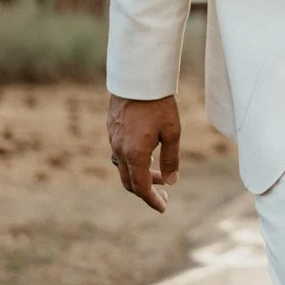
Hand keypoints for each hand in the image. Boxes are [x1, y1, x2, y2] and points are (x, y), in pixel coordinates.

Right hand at [107, 93, 180, 211]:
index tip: (163, 207)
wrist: (138, 77)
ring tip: (158, 174)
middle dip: (146, 191)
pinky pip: (120, 154)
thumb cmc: (158, 103)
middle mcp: (119, 150)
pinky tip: (147, 155)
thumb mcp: (172, 132)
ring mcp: (113, 139)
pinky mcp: (112, 129)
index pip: (141, 187)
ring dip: (140, 175)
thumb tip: (171, 181)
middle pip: (129, 181)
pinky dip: (133, 162)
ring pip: (124, 168)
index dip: (152, 200)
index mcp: (134, 154)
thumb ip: (171, 159)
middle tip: (164, 194)